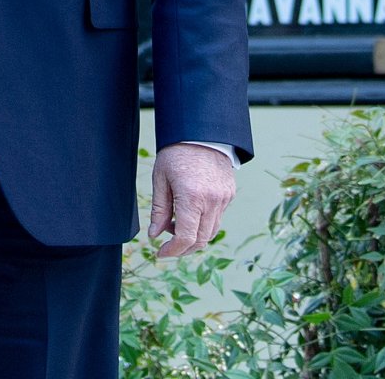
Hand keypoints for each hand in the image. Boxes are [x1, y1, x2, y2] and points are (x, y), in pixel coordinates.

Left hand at [147, 144, 235, 258]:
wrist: (202, 131)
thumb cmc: (176, 152)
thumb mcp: (161, 179)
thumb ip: (159, 210)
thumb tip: (154, 235)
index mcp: (192, 198)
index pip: (185, 238)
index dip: (172, 251)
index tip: (160, 253)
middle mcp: (212, 201)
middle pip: (200, 240)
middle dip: (183, 248)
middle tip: (167, 245)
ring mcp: (224, 198)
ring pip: (211, 232)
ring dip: (194, 237)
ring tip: (176, 224)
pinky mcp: (229, 194)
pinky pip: (218, 218)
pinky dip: (204, 223)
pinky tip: (190, 212)